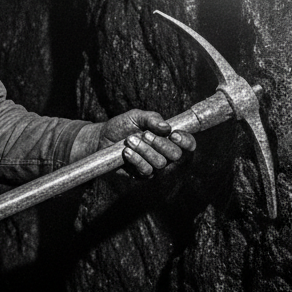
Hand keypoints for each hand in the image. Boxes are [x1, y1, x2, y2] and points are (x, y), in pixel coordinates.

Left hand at [77, 109, 194, 177]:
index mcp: (169, 138)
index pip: (189, 144)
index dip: (186, 140)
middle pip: (177, 155)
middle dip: (161, 144)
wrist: (102, 138)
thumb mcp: (136, 116)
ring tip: (130, 140)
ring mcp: (155, 166)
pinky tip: (126, 152)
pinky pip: (146, 171)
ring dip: (145, 150)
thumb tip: (166, 127)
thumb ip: (151, 118)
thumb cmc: (123, 125)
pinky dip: (136, 159)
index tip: (173, 134)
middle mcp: (166, 154)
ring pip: (161, 163)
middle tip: (145, 135)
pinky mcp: (142, 175)